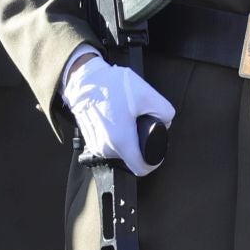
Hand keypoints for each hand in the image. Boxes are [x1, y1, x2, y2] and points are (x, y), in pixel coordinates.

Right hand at [61, 54, 174, 176]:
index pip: (141, 168)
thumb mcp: (147, 94)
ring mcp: (96, 146)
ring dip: (127, 140)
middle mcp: (106, 149)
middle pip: (131, 158)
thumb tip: (166, 123)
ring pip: (120, 152)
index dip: (154, 161)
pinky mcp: (90, 140)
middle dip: (140, 145)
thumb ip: (165, 112)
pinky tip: (116, 120)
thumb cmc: (113, 86)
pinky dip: (116, 136)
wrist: (84, 80)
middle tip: (140, 123)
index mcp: (121, 141)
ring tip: (127, 119)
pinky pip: (109, 145)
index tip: (156, 148)